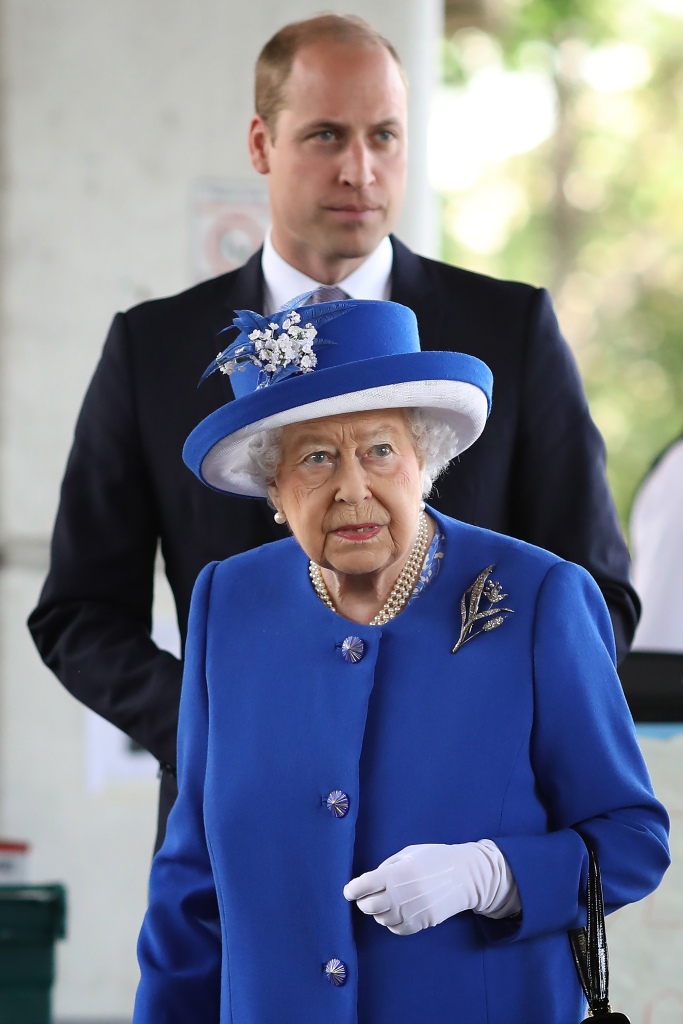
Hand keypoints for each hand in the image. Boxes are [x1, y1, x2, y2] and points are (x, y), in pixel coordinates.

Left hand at [343, 840, 518, 935]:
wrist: (465, 876)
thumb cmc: (435, 858)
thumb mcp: (409, 854)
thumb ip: (387, 866)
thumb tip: (370, 881)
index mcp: (396, 874)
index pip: (363, 886)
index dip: (352, 889)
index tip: (349, 891)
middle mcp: (400, 896)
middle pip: (368, 906)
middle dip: (364, 900)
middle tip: (367, 895)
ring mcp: (411, 912)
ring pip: (381, 919)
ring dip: (379, 911)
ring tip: (386, 901)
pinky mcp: (421, 924)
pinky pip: (396, 929)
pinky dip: (392, 922)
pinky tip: (397, 911)